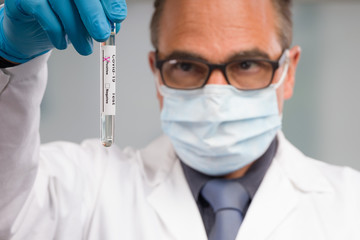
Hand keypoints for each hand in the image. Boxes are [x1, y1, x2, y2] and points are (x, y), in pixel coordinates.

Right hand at [0, 0, 126, 62]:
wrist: (30, 30)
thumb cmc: (61, 20)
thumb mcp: (85, 21)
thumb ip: (101, 20)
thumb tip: (114, 26)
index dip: (111, 2)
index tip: (118, 17)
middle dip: (94, 15)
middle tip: (101, 35)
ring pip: (62, 3)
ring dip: (76, 30)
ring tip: (85, 48)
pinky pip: (42, 11)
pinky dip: (55, 31)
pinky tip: (62, 43)